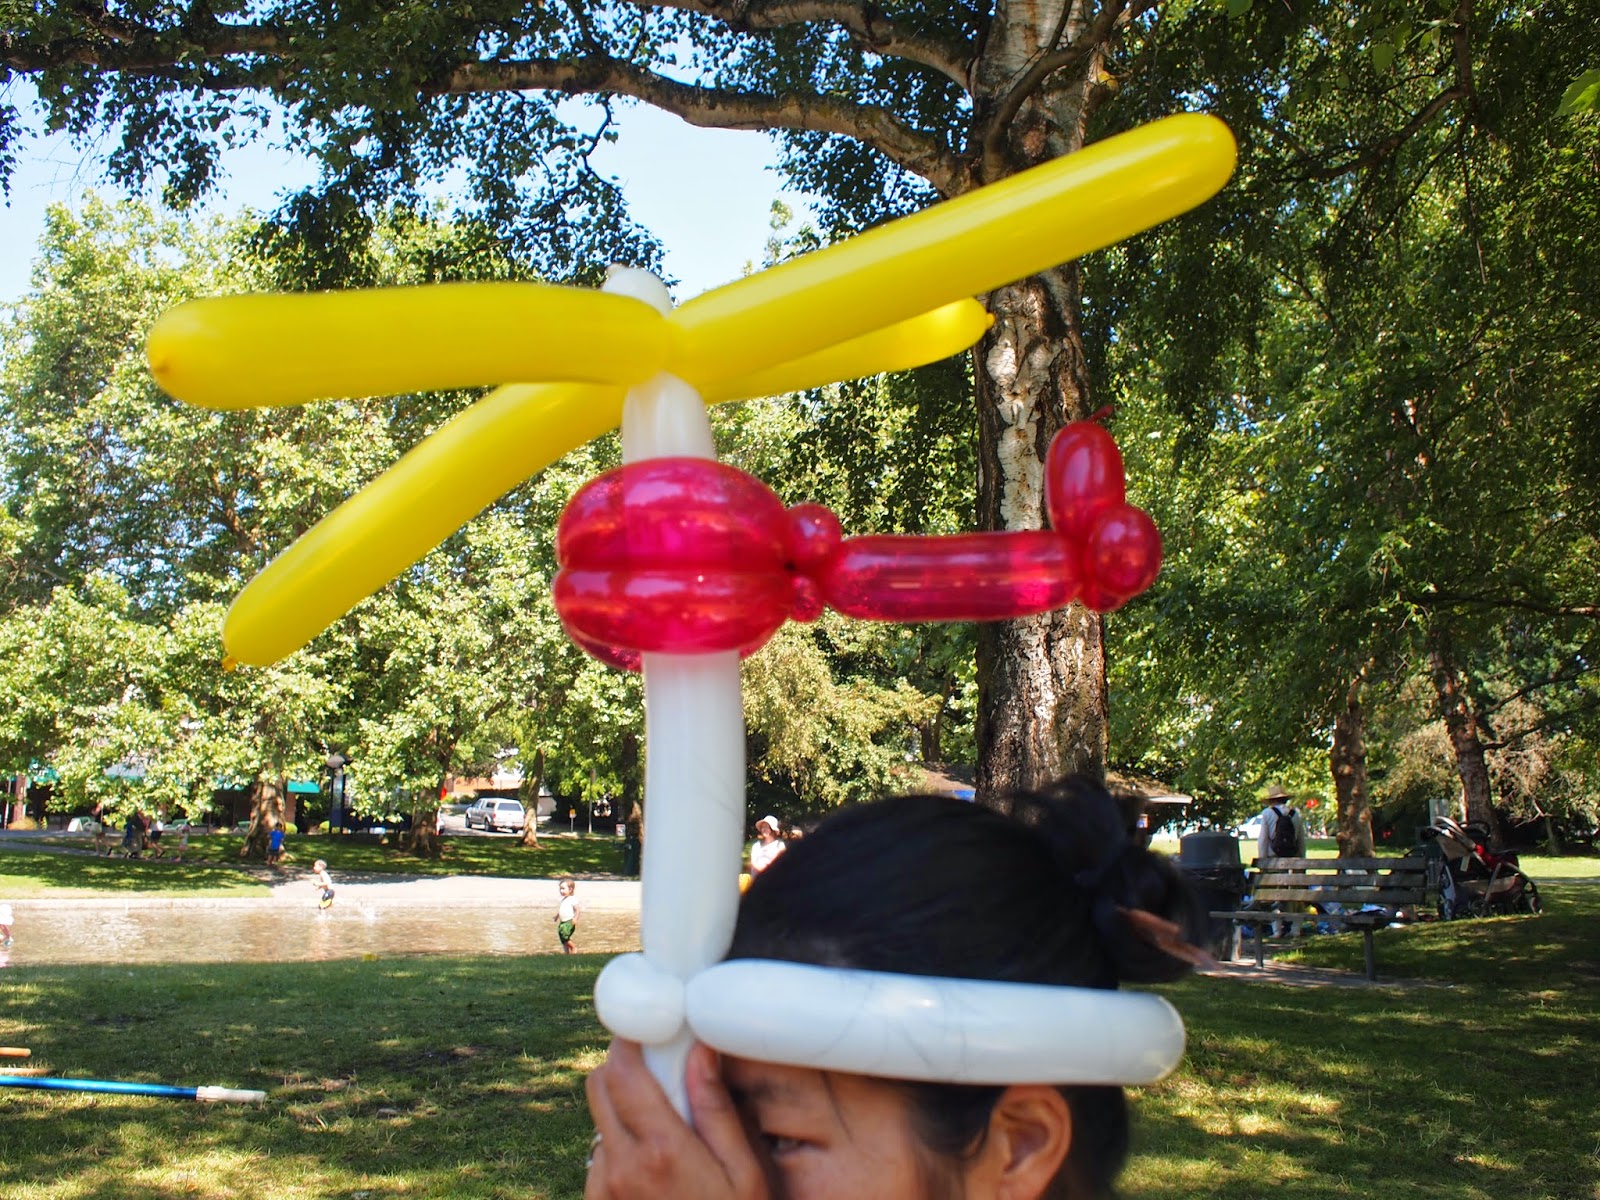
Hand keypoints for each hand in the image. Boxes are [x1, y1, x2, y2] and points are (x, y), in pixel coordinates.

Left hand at [584, 1039, 771, 1199]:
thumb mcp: (743, 1171)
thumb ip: (715, 1108)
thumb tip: (700, 1049)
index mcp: (659, 1150)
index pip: (622, 1072)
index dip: (629, 1040)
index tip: (646, 1027)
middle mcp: (618, 1167)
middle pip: (598, 1088)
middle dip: (624, 1069)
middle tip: (660, 1071)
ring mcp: (601, 1191)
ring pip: (599, 1122)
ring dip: (624, 1112)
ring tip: (668, 1132)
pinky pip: (600, 1158)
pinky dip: (621, 1148)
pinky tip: (657, 1167)